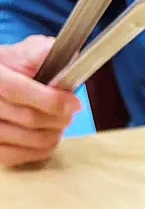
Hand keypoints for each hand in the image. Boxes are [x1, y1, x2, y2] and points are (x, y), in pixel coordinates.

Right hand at [0, 36, 81, 166]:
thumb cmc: (3, 71)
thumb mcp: (14, 56)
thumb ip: (37, 53)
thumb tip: (63, 52)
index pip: (19, 91)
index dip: (52, 100)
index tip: (74, 103)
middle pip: (30, 119)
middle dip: (58, 117)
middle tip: (69, 113)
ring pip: (32, 140)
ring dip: (55, 133)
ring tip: (60, 123)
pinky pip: (25, 156)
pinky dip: (45, 149)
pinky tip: (50, 137)